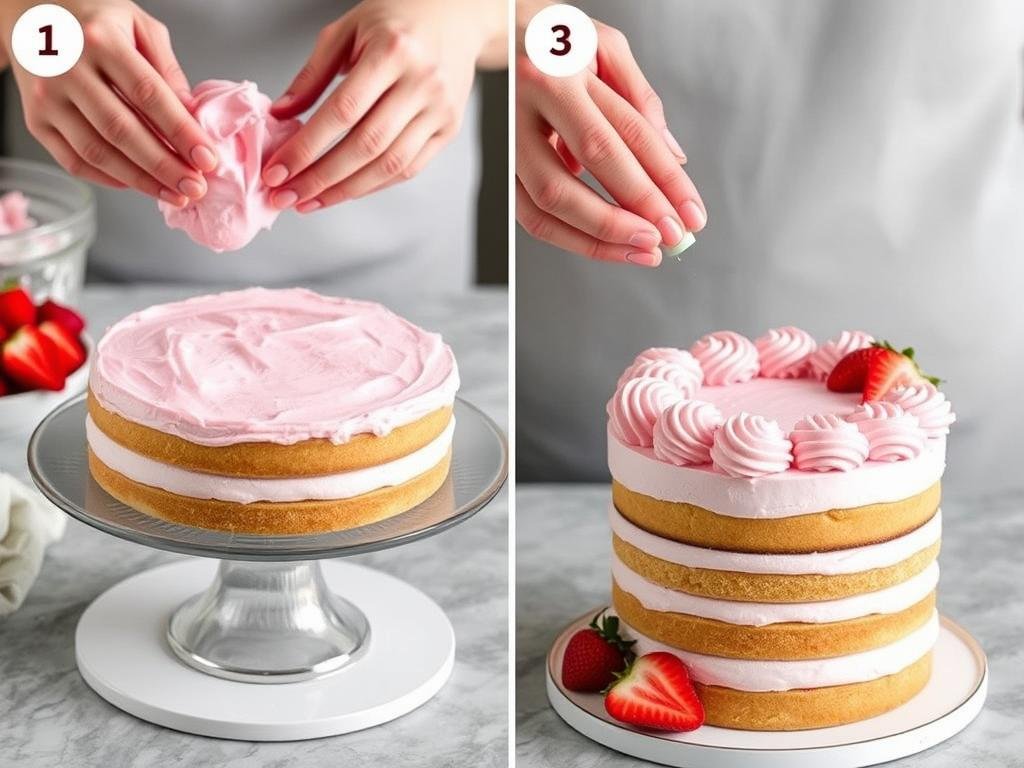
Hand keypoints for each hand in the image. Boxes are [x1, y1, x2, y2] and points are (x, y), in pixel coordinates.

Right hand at [0, 0, 215, 205]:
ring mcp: (45, 98)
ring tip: (176, 193)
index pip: (148, 94)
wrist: (33, 12)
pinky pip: (73, 161)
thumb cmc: (95, 21)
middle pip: (122, 130)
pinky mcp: (35, 121)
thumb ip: (167, 68)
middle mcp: (67, 69)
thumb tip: (191, 116)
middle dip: (165, 165)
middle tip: (196, 187)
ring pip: (97, 152)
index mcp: (100, 41)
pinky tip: (139, 184)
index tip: (207, 158)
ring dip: (141, 180)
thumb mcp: (139, 25)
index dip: (180, 131)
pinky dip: (109, 179)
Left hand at [262, 0, 504, 211]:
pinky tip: (346, 190)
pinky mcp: (449, 128)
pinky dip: (374, 184)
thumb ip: (312, 74)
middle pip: (366, 145)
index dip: (307, 147)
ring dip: (346, 190)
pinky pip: (409, 168)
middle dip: (321, 178)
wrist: (454, 15)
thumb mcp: (346, 30)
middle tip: (287, 195)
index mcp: (392, 51)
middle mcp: (422, 82)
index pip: (343, 112)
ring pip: (390, 165)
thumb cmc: (397, 19)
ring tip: (311, 201)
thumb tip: (281, 116)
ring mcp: (440, 109)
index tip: (278, 170)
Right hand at [515, 4, 705, 266]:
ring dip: (600, 237)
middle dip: (633, 212)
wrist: (497, 34)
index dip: (662, 179)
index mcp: (560, 73)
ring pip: (549, 204)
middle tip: (669, 239)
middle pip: (584, 170)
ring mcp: (507, 141)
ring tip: (642, 251)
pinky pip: (531, 217)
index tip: (690, 213)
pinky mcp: (500, 169)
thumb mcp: (606, 47)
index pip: (623, 134)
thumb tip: (674, 159)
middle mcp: (527, 106)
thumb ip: (641, 99)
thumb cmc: (556, 41)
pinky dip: (572, 238)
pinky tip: (607, 245)